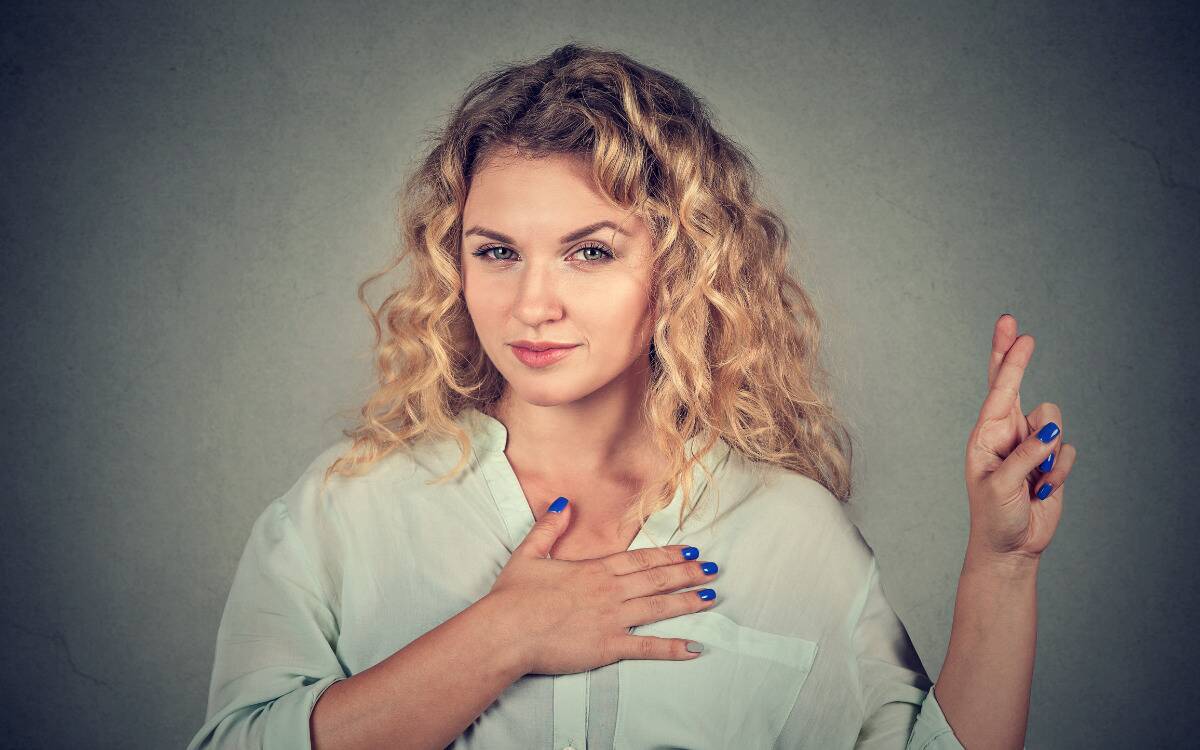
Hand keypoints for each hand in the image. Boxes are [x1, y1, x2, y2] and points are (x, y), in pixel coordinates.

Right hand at [485, 497, 719, 675]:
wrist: (505, 631)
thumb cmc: (512, 597)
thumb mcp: (528, 553)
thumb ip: (549, 528)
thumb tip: (563, 502)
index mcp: (594, 570)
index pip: (639, 559)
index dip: (667, 554)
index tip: (690, 551)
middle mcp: (609, 591)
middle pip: (656, 580)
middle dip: (687, 574)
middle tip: (712, 571)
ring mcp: (611, 619)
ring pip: (658, 608)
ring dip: (686, 602)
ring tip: (710, 597)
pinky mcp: (607, 646)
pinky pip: (646, 647)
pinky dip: (671, 648)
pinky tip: (693, 648)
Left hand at [963, 314, 1078, 561]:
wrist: (1010, 547)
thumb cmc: (994, 516)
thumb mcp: (1003, 486)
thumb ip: (1026, 455)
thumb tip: (1050, 430)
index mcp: (986, 436)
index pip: (998, 391)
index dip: (1009, 361)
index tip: (1017, 334)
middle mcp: (1007, 434)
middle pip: (1014, 386)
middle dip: (1014, 357)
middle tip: (1013, 326)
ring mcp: (1030, 445)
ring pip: (1053, 422)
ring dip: (1048, 453)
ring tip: (1034, 480)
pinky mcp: (1051, 461)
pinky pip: (1067, 451)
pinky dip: (1059, 473)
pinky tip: (1043, 490)